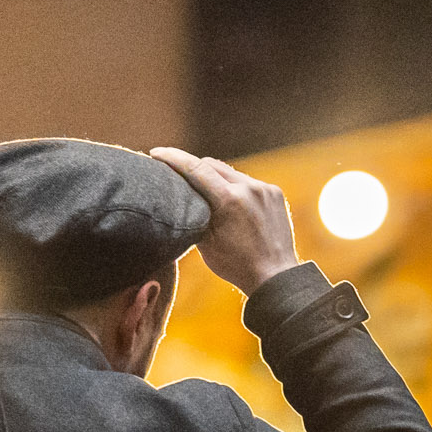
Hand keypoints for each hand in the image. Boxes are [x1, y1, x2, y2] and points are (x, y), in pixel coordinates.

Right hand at [149, 147, 302, 293]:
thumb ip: (193, 213)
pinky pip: (247, 182)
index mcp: (229, 201)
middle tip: (176, 174)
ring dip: (215, 178)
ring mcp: (265, 189)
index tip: (156, 153)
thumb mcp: (205, 242)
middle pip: (212, 165)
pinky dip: (235, 188)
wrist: (275, 277)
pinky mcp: (275, 193)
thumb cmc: (236, 265)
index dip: (173, 158)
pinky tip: (230, 203)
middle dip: (193, 168)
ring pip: (230, 172)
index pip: (196, 169)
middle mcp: (249, 189)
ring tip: (203, 191)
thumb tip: (181, 194)